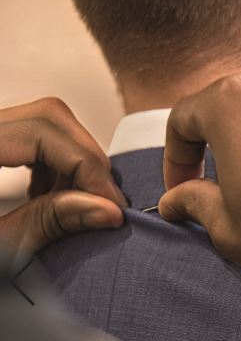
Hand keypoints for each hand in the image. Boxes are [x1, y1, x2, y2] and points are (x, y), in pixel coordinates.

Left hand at [0, 98, 125, 257]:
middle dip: (86, 160)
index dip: (86, 166)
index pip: (42, 132)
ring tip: (77, 206)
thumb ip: (45, 223)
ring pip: (42, 123)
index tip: (113, 205)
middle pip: (47, 117)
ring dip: (72, 163)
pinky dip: (50, 164)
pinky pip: (26, 136)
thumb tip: (109, 210)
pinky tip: (50, 197)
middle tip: (105, 204)